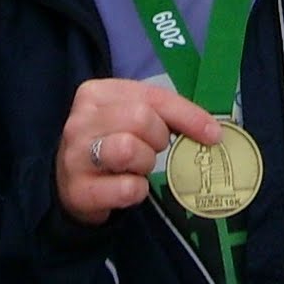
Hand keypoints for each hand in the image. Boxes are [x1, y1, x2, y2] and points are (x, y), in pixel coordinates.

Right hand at [55, 79, 223, 226]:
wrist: (70, 184)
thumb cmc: (110, 143)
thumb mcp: (130, 118)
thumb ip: (164, 115)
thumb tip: (213, 131)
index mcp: (97, 92)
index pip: (153, 96)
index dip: (188, 115)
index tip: (213, 134)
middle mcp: (81, 120)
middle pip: (141, 119)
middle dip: (158, 139)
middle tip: (153, 150)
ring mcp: (75, 155)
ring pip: (129, 149)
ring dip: (145, 163)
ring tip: (138, 167)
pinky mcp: (77, 190)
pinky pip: (125, 188)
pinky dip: (137, 191)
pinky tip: (128, 188)